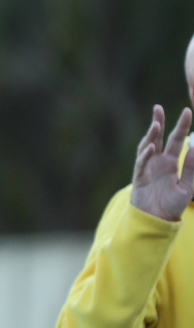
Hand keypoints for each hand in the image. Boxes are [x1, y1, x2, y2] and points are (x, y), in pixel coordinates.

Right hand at [130, 105, 193, 221]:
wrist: (157, 220)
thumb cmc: (172, 204)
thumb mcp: (188, 186)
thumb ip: (192, 169)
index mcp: (171, 162)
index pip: (176, 140)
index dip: (181, 126)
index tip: (186, 111)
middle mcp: (158, 162)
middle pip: (158, 138)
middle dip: (158, 122)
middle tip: (158, 107)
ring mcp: (147, 168)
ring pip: (146, 146)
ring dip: (151, 135)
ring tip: (156, 124)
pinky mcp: (139, 177)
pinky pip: (142, 163)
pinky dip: (145, 154)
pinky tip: (151, 147)